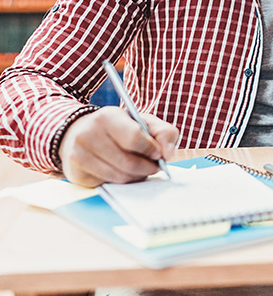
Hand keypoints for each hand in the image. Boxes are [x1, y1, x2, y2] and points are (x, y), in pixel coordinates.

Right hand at [58, 106, 178, 186]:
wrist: (82, 132)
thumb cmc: (120, 128)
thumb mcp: (143, 121)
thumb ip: (164, 132)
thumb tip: (167, 155)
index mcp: (107, 117)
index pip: (134, 138)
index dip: (150, 149)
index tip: (158, 153)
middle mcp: (88, 134)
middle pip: (128, 162)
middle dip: (147, 168)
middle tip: (155, 167)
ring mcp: (79, 155)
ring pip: (119, 176)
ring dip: (136, 177)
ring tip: (141, 169)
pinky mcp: (76, 174)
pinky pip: (107, 185)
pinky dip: (121, 182)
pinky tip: (123, 172)